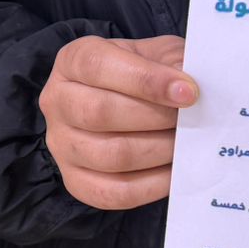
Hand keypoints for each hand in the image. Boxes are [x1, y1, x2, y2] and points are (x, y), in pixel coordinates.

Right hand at [39, 34, 198, 209]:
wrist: (130, 104)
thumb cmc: (145, 75)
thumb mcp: (159, 54)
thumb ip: (173, 62)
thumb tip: (188, 87)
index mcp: (72, 61)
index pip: (98, 66)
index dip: (146, 80)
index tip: (189, 92)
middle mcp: (57, 101)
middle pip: (99, 113)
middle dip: (155, 118)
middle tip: (191, 119)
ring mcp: (61, 144)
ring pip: (110, 155)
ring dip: (158, 151)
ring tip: (185, 143)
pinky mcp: (74, 180)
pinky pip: (114, 192)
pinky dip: (152, 185)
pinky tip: (174, 170)